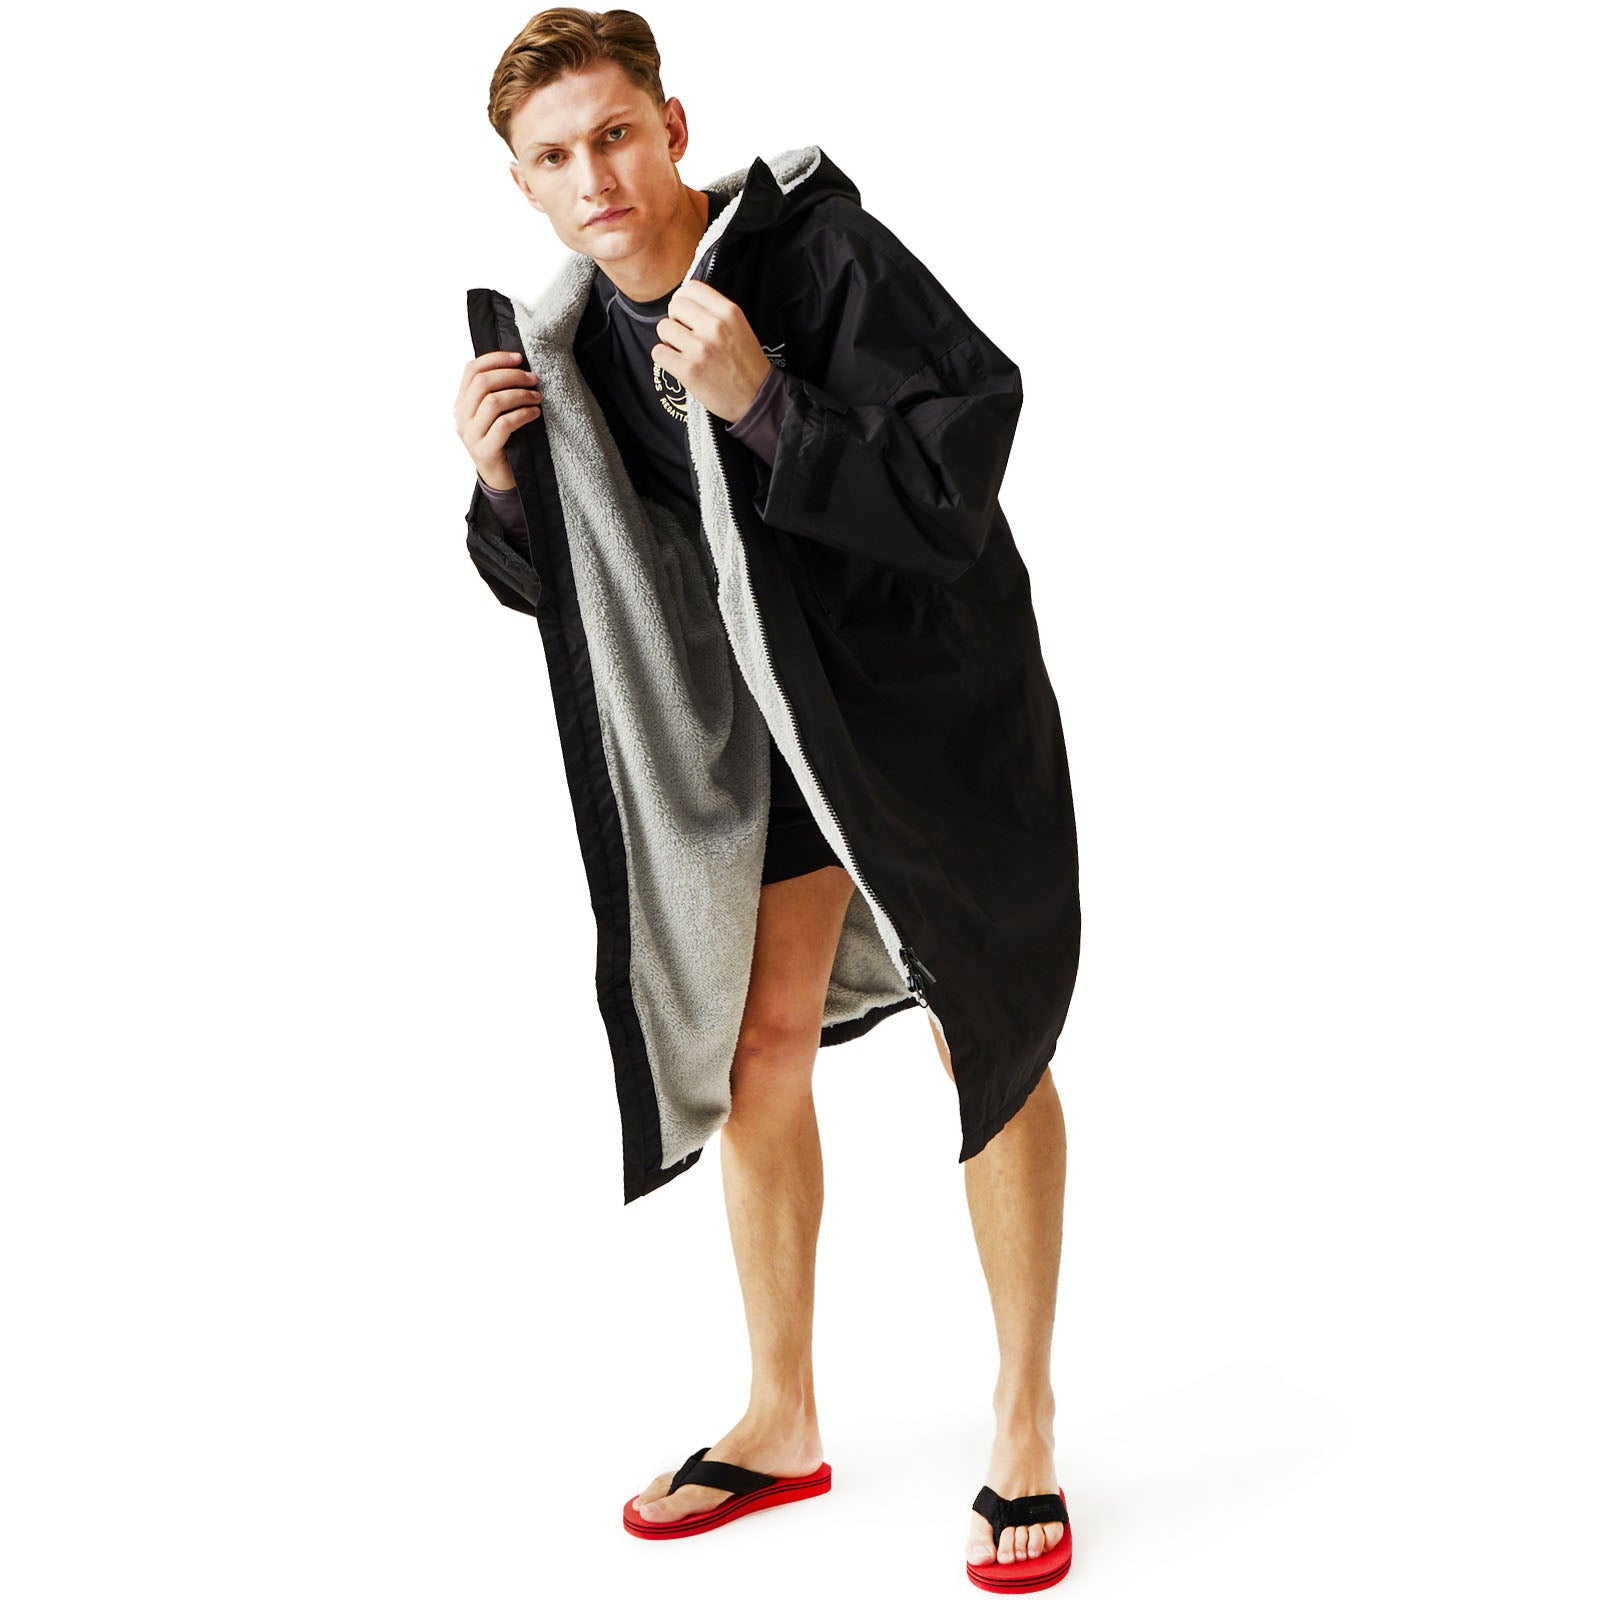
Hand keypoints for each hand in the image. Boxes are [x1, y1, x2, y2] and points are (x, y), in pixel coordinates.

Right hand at [454, 350, 541, 490]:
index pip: (471, 370)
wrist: (500, 479)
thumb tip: (516, 364)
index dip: (495, 359)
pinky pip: (504, 424)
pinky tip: (535, 413)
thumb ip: (495, 393)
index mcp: (461, 404)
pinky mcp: (484, 450)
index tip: (518, 357)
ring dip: (520, 394)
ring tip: (537, 397)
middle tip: (533, 379)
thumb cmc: (503, 442)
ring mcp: (471, 435)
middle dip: (512, 375)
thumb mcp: (493, 415)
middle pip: (482, 382)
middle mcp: (461, 417)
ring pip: (493, 401)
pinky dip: (522, 414)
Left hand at [652, 281, 771, 424]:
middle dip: (675, 319)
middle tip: (684, 335)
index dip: (683, 299)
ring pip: (663, 328)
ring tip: (682, 350)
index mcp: (729, 312)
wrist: (757, 397)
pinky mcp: (689, 371)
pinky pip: (658, 353)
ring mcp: (701, 349)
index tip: (685, 313)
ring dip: (668, 340)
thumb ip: (715, 311)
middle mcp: (715, 327)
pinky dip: (664, 358)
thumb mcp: (739, 326)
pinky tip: (677, 363)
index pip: (691, 287)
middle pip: (674, 305)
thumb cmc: (746, 363)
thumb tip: (683, 302)